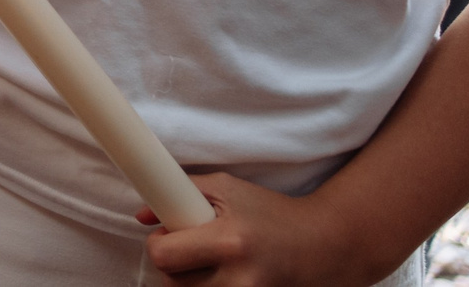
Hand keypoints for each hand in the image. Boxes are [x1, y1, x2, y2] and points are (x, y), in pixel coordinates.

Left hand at [136, 173, 381, 284]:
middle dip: (173, 264)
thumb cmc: (272, 212)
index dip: (157, 244)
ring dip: (191, 282)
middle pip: (174, 283)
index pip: (165, 255)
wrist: (327, 245)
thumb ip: (180, 192)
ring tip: (211, 262)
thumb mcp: (228, 190)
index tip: (164, 235)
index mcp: (231, 242)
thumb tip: (142, 215)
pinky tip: (223, 276)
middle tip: (190, 248)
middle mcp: (242, 279)